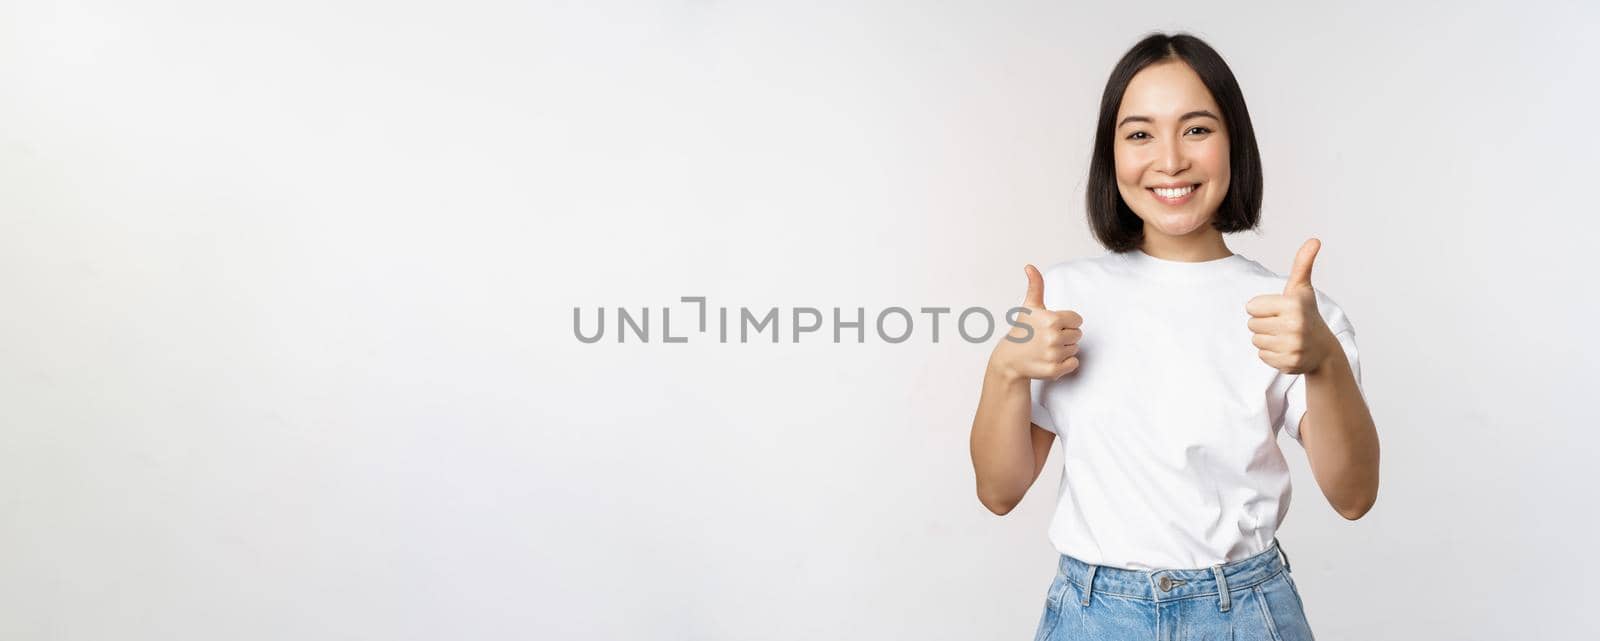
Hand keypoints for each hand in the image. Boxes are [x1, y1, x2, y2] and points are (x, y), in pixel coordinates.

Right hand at [990, 264, 1083, 380]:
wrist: (1009, 359)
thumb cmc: (1022, 330)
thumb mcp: (1029, 307)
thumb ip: (1035, 285)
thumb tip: (1029, 266)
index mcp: (1051, 319)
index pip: (1078, 320)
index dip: (1066, 322)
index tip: (1051, 326)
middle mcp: (1053, 337)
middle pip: (1078, 335)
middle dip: (1066, 336)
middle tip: (1048, 338)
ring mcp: (1053, 355)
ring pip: (1075, 349)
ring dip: (1064, 350)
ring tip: (1047, 349)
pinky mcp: (1054, 370)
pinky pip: (1074, 364)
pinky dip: (1065, 364)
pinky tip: (1051, 360)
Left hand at [1247, 239, 1337, 374]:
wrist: (1322, 349)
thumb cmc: (1306, 313)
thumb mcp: (1302, 289)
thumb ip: (1303, 263)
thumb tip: (1314, 240)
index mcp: (1293, 305)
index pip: (1251, 307)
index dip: (1262, 308)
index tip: (1280, 310)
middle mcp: (1294, 326)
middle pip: (1251, 324)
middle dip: (1264, 324)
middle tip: (1283, 324)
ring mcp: (1293, 347)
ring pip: (1255, 340)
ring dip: (1266, 339)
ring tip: (1285, 336)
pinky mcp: (1288, 363)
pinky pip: (1262, 356)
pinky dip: (1271, 353)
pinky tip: (1286, 349)